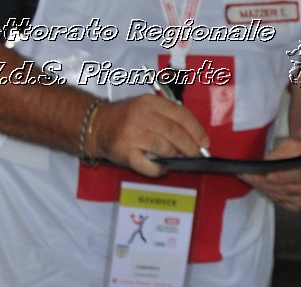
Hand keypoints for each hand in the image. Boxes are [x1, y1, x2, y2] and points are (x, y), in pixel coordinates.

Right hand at [88, 96, 208, 176]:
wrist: (96, 125)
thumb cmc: (128, 119)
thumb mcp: (148, 109)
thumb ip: (170, 119)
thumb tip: (197, 141)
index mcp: (150, 103)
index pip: (182, 116)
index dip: (197, 132)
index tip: (205, 144)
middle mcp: (141, 116)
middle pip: (176, 134)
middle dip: (191, 148)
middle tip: (196, 156)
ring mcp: (131, 134)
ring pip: (165, 149)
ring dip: (175, 157)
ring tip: (175, 158)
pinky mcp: (124, 151)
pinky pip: (149, 165)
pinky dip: (159, 169)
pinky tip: (161, 167)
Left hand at [240, 136, 300, 211]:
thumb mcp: (295, 143)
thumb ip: (281, 153)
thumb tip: (267, 163)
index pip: (284, 176)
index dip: (264, 174)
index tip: (250, 171)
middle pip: (278, 187)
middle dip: (259, 181)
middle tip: (244, 175)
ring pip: (278, 196)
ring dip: (262, 188)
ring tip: (250, 180)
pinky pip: (280, 202)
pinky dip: (270, 194)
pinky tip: (263, 187)